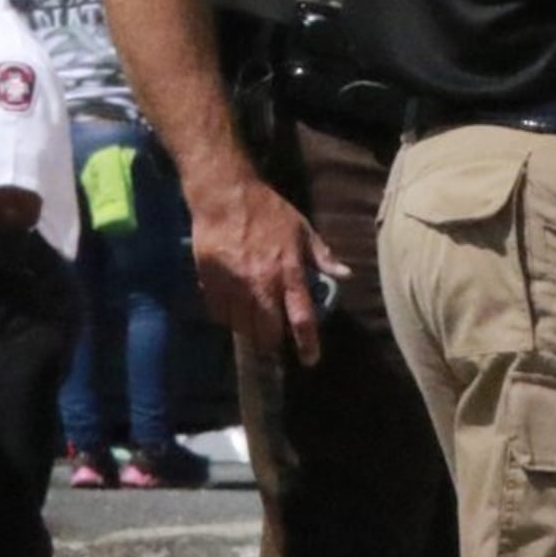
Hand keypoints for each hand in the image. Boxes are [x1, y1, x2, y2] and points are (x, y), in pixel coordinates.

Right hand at [188, 164, 332, 367]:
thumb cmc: (267, 210)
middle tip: (274, 340)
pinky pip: (219, 314)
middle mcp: (261, 285)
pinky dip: (227, 317)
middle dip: (272, 342)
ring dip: (249, 331)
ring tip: (253, 324)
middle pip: (266, 332)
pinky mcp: (210, 283)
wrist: (224, 196)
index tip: (310, 360)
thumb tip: (345, 274)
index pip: (301, 317)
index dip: (307, 343)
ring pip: (241, 327)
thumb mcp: (301, 229)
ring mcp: (233, 286)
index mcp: (288, 272)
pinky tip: (232, 308)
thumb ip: (322, 256)